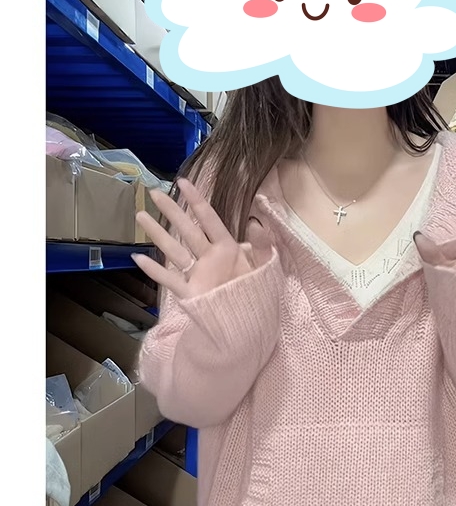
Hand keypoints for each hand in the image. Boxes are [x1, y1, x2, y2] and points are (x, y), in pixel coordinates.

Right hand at [132, 179, 272, 299]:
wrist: (251, 323)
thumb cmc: (257, 294)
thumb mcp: (265, 268)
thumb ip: (262, 246)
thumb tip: (256, 223)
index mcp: (227, 248)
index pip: (209, 219)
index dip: (196, 200)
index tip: (183, 182)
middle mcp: (208, 258)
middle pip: (187, 229)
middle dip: (171, 211)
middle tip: (154, 193)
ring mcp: (197, 274)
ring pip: (173, 250)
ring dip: (157, 234)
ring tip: (140, 216)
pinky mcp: (190, 293)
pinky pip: (170, 279)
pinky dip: (154, 270)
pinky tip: (139, 258)